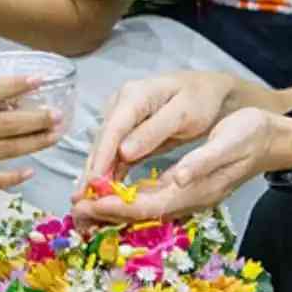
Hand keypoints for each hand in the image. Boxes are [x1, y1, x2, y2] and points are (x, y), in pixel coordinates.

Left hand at [74, 107, 291, 223]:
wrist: (273, 139)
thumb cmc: (250, 135)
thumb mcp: (228, 143)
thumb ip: (202, 162)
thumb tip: (177, 179)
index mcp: (194, 189)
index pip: (146, 205)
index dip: (115, 206)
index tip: (87, 201)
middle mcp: (188, 198)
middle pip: (139, 213)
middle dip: (105, 212)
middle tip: (73, 208)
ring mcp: (187, 196)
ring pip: (141, 209)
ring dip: (111, 208)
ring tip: (82, 204)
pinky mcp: (184, 188)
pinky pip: (149, 199)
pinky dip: (125, 198)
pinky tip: (109, 191)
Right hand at [76, 71, 242, 190]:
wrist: (207, 90)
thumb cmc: (200, 99)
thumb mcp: (183, 114)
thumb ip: (154, 132)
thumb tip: (124, 153)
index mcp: (135, 95)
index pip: (113, 128)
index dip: (101, 156)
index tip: (93, 182)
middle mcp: (120, 103)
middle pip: (103, 140)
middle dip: (93, 169)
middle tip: (83, 200)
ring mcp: (120, 116)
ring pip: (104, 148)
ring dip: (96, 173)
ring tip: (87, 201)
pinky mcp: (125, 130)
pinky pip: (113, 152)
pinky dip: (108, 171)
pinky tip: (102, 191)